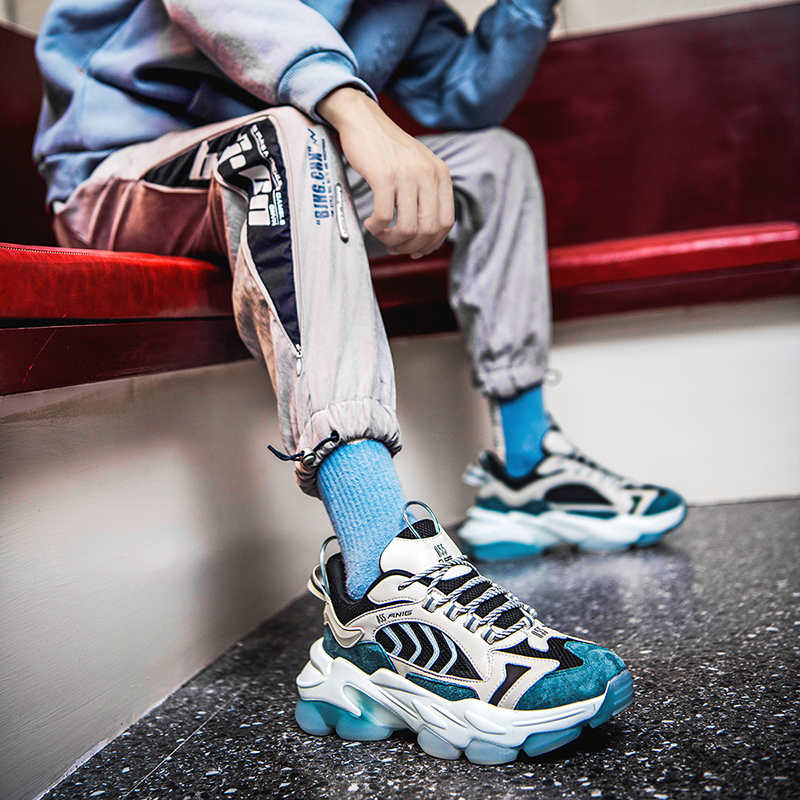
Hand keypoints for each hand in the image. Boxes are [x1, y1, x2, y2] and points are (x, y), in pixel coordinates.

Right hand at [317, 87, 454, 257]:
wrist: (364, 120)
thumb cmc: (387, 149)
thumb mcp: (418, 167)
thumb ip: (427, 195)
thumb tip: (425, 238)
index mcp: (440, 173)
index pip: (445, 222)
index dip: (431, 243)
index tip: (415, 249)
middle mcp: (428, 174)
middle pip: (427, 230)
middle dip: (410, 246)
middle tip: (394, 246)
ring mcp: (406, 175)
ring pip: (407, 228)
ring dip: (392, 240)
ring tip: (381, 235)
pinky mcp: (384, 176)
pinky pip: (385, 217)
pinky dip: (377, 228)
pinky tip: (371, 223)